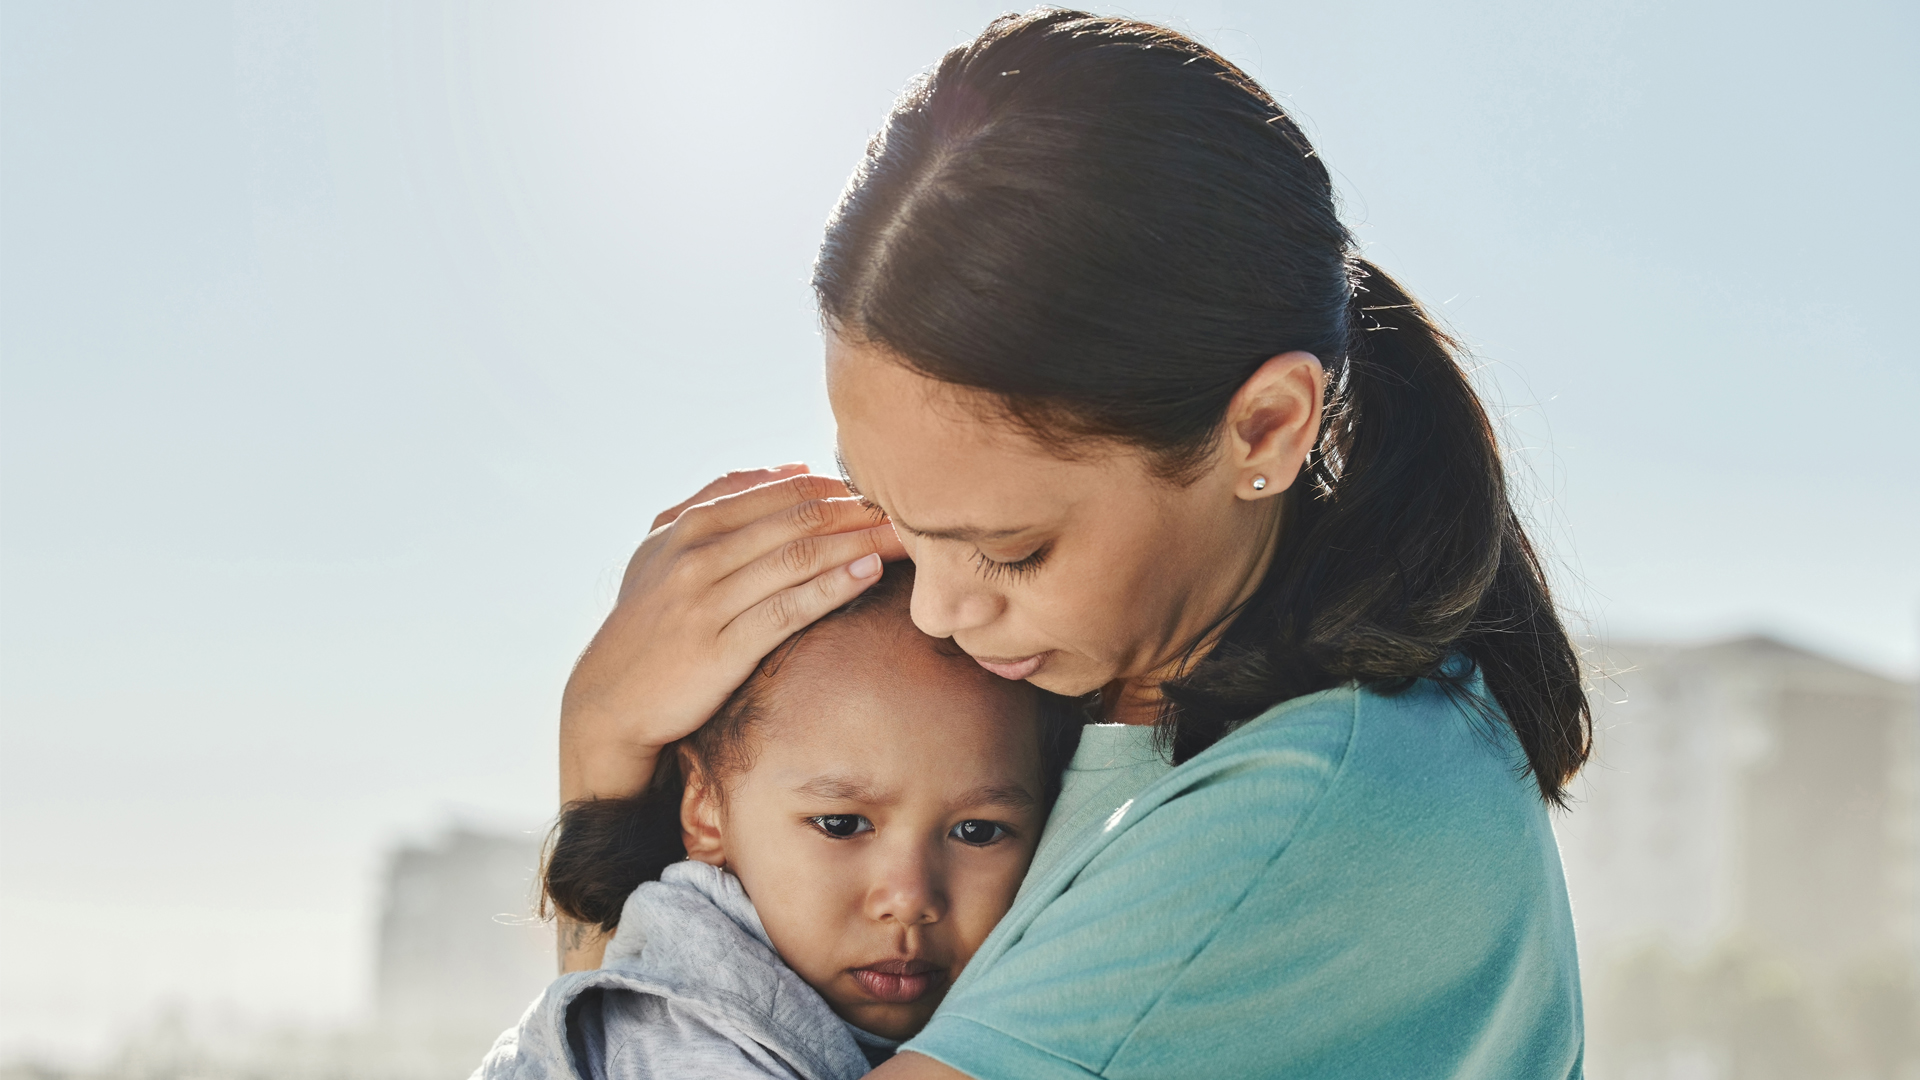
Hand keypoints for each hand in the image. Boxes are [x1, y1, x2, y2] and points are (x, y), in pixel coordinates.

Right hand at [559, 464, 906, 803]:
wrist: (609, 696)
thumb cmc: (650, 619)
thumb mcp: (666, 547)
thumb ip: (722, 500)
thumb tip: (790, 467)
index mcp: (692, 524)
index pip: (784, 492)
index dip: (842, 488)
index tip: (887, 491)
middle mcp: (699, 555)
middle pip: (799, 520)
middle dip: (862, 512)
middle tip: (914, 508)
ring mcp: (708, 600)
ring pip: (799, 559)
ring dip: (860, 544)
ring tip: (906, 537)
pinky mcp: (721, 647)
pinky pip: (787, 609)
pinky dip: (832, 587)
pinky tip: (868, 573)